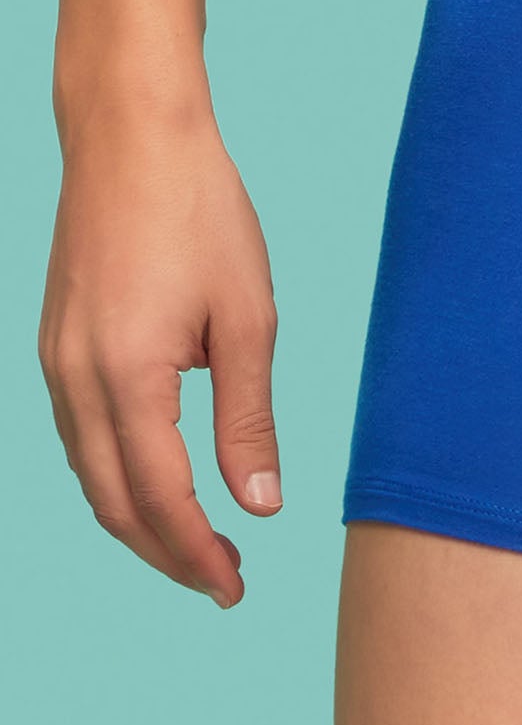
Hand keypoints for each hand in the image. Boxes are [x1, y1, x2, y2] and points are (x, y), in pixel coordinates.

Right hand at [39, 105, 279, 606]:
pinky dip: (116, 475)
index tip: (236, 586)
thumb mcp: (248, 318)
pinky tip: (158, 481)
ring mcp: (55, 361)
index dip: (197, 552)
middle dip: (167, 552)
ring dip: (139, 519)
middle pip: (113, 502)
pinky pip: (78, 436)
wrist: (132, 137)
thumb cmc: (202, 213)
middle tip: (224, 581)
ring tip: (200, 543)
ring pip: (88, 474)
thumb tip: (262, 502)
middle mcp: (74, 378)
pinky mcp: (56, 344)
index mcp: (127, 376)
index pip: (160, 497)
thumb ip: (249, 416)